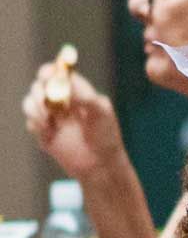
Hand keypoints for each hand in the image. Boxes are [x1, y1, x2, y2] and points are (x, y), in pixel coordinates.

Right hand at [22, 64, 125, 179]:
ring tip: (49, 121)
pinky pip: (30, 122)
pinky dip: (36, 124)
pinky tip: (50, 133)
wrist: (100, 164)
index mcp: (76, 91)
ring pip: (30, 102)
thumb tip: (65, 82)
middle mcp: (61, 101)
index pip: (57, 73)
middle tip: (46, 102)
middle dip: (39, 91)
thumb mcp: (101, 111)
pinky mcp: (43, 132)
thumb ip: (85, 95)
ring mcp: (51, 116)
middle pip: (39, 85)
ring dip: (35, 108)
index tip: (47, 76)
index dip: (49, 72)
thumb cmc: (106, 135)